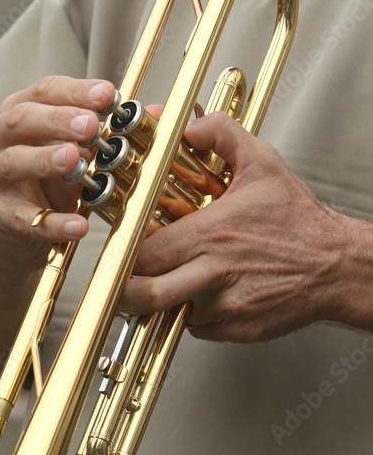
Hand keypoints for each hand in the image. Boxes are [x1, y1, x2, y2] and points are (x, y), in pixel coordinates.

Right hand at [0, 75, 116, 266]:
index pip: (44, 91)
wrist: (13, 230)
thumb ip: (111, 132)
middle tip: (90, 126)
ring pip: (14, 162)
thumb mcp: (80, 152)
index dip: (75, 91)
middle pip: (22, 119)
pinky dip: (53, 222)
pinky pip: (25, 218)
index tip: (107, 94)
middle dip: (58, 120)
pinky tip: (78, 225)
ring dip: (45, 159)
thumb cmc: (48, 182)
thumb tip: (156, 112)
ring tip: (74, 160)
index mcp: (19, 114)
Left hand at [119, 111, 343, 341]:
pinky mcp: (237, 329)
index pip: (142, 253)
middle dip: (126, 291)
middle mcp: (214, 272)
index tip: (117, 252)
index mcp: (211, 234)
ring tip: (170, 282)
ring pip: (170, 313)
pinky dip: (193, 314)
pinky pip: (197, 327)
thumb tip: (193, 125)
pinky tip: (206, 292)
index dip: (121, 256)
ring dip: (164, 301)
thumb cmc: (300, 221)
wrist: (338, 265)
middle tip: (121, 281)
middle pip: (145, 293)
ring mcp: (225, 305)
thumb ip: (223, 134)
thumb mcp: (263, 163)